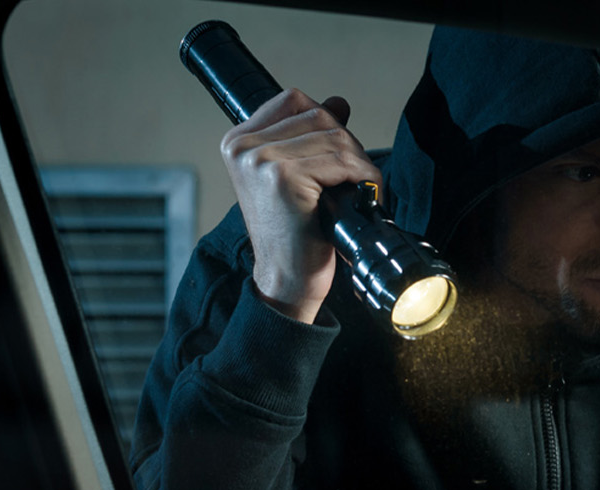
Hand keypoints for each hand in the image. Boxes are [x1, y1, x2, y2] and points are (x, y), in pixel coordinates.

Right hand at [220, 89, 378, 322]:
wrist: (286, 278)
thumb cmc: (294, 231)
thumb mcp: (296, 175)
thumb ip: (310, 136)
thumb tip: (337, 102)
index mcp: (238, 141)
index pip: (294, 100)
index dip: (326, 122)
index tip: (336, 155)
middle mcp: (242, 146)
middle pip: (318, 115)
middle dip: (347, 145)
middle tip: (352, 178)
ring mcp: (259, 159)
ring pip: (334, 136)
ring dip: (358, 163)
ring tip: (355, 189)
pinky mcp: (282, 176)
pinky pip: (340, 160)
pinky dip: (361, 176)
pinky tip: (357, 196)